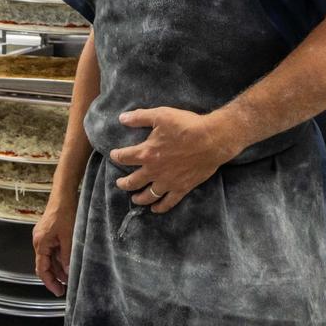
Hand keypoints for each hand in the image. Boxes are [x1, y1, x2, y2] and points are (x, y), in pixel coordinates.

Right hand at [32, 201, 76, 296]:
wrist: (63, 195)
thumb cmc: (64, 212)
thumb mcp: (69, 237)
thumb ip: (67, 256)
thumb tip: (68, 272)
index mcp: (40, 243)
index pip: (42, 269)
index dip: (50, 282)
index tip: (58, 291)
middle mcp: (39, 241)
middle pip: (44, 265)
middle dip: (54, 277)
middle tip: (64, 288)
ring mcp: (43, 237)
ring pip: (49, 258)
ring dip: (58, 268)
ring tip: (68, 278)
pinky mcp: (49, 233)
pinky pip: (52, 250)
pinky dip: (59, 258)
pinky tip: (68, 263)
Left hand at [110, 107, 239, 213]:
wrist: (212, 140)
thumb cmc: (186, 126)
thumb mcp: (161, 115)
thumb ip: (140, 117)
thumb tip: (122, 118)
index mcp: (146, 153)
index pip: (124, 157)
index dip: (117, 156)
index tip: (114, 155)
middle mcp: (154, 171)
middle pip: (133, 181)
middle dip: (124, 183)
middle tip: (120, 183)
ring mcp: (167, 182)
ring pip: (148, 195)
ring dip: (139, 198)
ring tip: (134, 199)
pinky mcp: (182, 188)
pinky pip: (168, 202)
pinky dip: (160, 207)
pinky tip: (155, 209)